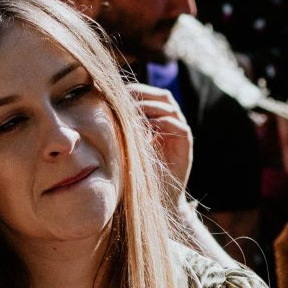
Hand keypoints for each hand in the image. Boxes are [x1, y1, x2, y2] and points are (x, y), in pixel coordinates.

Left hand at [128, 83, 194, 198]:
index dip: (136, 91)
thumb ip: (122, 126)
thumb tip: (102, 106)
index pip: (150, 95)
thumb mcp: (126, 143)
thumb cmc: (136, 170)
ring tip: (134, 111)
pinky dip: (163, 123)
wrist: (155, 196)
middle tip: (126, 97)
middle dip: (144, 94)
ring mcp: (179, 132)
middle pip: (163, 96)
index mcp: (157, 118)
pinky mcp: (186, 145)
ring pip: (170, 108)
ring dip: (151, 106)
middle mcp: (171, 122)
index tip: (117, 92)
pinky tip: (148, 127)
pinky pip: (179, 127)